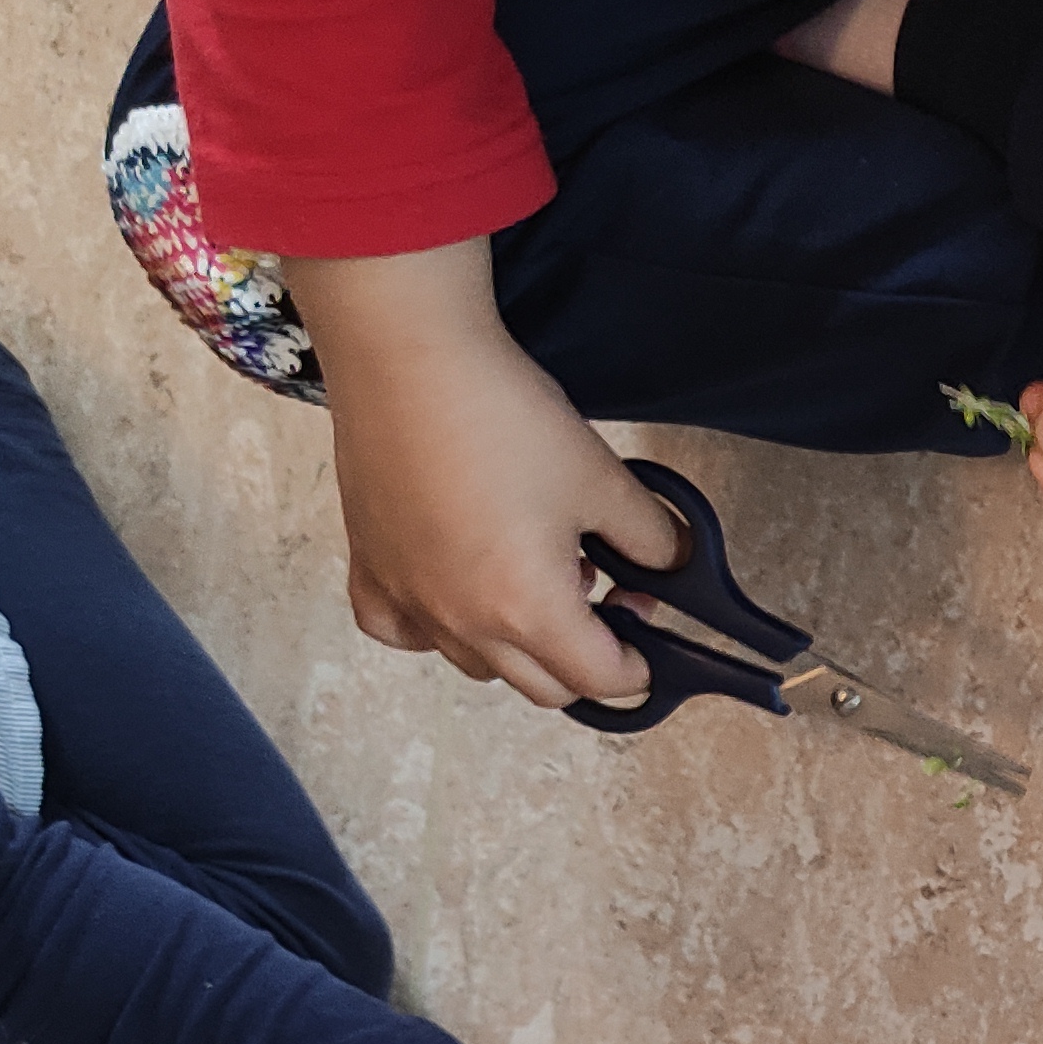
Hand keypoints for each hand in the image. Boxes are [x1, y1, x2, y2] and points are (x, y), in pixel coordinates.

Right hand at [288, 239, 683, 709]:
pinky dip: (434, 626)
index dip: (638, 667)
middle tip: (602, 602)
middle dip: (582, 660)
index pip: (599, 678)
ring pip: (476, 665)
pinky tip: (454, 585)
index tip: (648, 648)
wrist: (409, 357)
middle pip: (541, 686)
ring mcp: (409, 600)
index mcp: (527, 608)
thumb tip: (673, 562)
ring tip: (533, 575)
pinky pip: (402, 632)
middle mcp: (462, 621)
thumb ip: (652, 537)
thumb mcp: (602, 478)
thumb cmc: (500, 414)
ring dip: (515, 643)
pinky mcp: (368, 569)